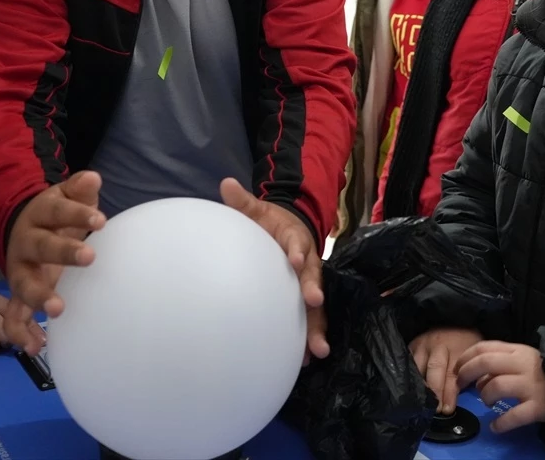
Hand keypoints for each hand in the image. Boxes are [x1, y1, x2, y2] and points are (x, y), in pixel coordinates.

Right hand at [5, 171, 104, 354]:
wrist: (25, 228)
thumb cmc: (57, 215)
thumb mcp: (66, 197)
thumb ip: (79, 189)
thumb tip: (93, 179)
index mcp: (40, 214)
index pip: (58, 210)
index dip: (78, 214)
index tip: (101, 219)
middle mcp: (26, 242)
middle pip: (42, 246)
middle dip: (63, 252)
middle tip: (89, 256)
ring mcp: (20, 270)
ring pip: (23, 284)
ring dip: (39, 297)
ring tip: (57, 310)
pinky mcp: (19, 293)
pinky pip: (15, 314)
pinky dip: (22, 331)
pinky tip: (37, 346)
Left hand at [219, 178, 328, 361]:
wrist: (289, 230)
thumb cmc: (269, 223)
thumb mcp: (258, 211)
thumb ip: (243, 202)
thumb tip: (225, 184)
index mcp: (294, 238)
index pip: (297, 243)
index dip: (298, 250)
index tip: (295, 260)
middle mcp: (307, 262)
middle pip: (313, 277)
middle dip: (313, 290)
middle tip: (315, 302)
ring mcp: (308, 283)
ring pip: (316, 307)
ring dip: (317, 327)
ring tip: (318, 350)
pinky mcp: (304, 300)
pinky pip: (309, 320)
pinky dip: (309, 338)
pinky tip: (306, 360)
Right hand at [409, 327, 482, 413]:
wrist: (453, 321)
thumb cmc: (466, 342)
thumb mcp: (475, 355)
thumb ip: (473, 373)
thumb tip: (472, 397)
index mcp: (457, 348)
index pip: (452, 374)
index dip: (449, 393)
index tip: (447, 409)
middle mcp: (438, 345)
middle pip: (434, 370)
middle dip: (434, 392)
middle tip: (435, 409)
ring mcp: (423, 344)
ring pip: (418, 367)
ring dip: (419, 386)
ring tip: (421, 404)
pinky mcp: (412, 345)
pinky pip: (408, 363)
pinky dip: (409, 377)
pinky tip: (411, 390)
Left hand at [455, 341, 544, 432]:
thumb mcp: (524, 359)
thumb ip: (502, 362)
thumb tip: (478, 377)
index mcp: (518, 350)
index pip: (485, 347)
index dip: (466, 357)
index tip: (457, 368)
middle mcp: (522, 365)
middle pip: (485, 362)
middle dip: (466, 373)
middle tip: (461, 385)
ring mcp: (531, 386)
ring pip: (496, 386)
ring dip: (484, 395)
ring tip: (486, 403)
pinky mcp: (538, 407)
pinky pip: (514, 416)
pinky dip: (501, 423)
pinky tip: (495, 427)